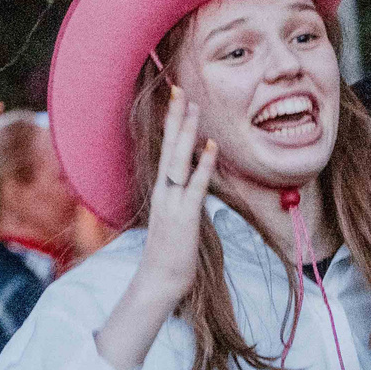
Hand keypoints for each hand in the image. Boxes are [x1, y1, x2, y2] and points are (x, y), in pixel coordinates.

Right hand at [132, 90, 216, 309]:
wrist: (159, 280)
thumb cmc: (170, 251)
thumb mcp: (175, 217)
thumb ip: (182, 196)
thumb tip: (194, 178)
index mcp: (161, 190)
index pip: (165, 148)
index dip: (170, 123)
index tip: (176, 99)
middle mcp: (163, 191)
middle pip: (168, 146)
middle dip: (175, 117)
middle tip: (179, 89)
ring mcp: (172, 203)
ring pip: (179, 160)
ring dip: (187, 133)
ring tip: (194, 107)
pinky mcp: (185, 216)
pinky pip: (196, 186)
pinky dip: (204, 165)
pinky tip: (211, 147)